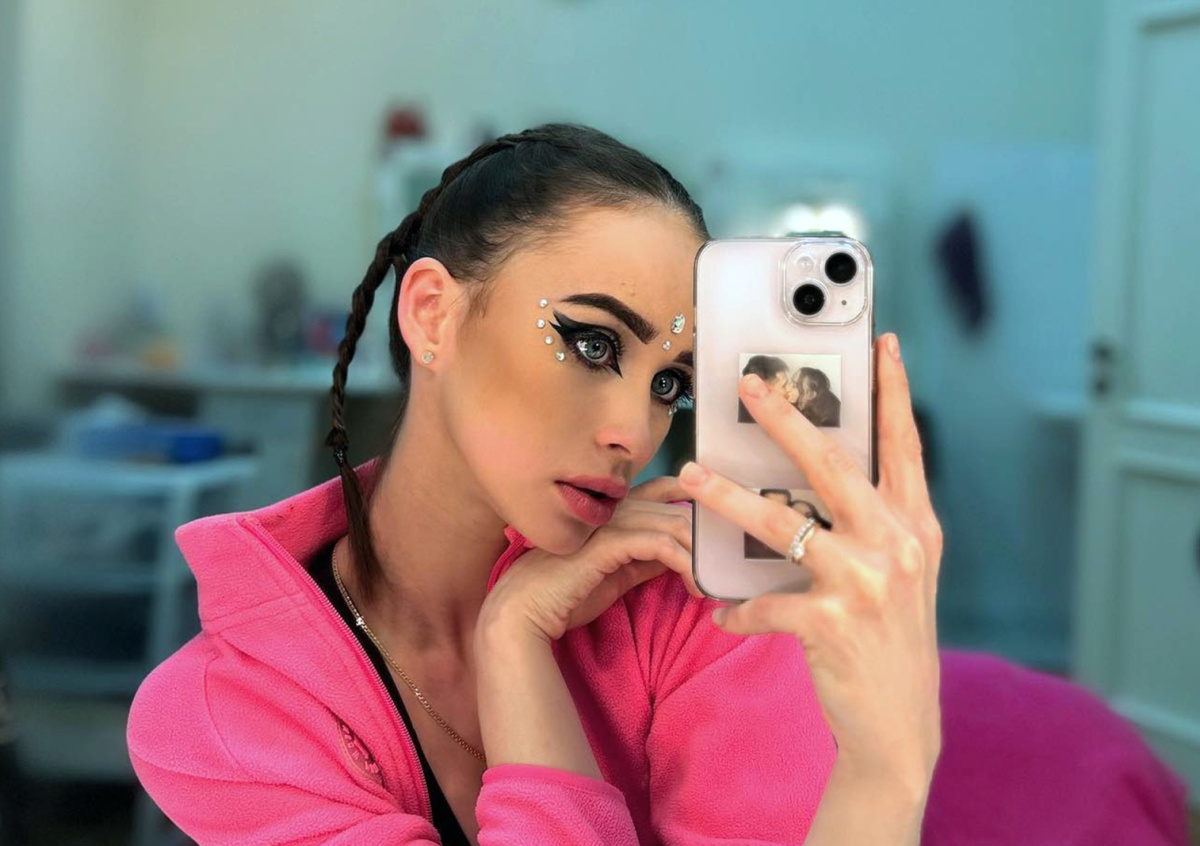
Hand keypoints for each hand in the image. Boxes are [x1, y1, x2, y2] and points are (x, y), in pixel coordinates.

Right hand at [477, 475, 700, 643]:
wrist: (524, 611)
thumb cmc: (566, 594)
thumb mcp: (617, 574)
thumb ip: (645, 559)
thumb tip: (677, 557)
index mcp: (615, 510)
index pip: (667, 488)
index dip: (697, 501)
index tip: (720, 531)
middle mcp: (614, 507)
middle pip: (679, 505)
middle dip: (709, 535)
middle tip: (730, 565)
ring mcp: (609, 520)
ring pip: (674, 522)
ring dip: (701, 554)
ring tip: (716, 581)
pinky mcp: (607, 542)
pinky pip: (659, 545)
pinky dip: (684, 565)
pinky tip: (695, 586)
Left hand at [678, 332, 942, 796]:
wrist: (899, 727)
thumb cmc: (888, 640)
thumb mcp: (899, 574)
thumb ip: (874, 523)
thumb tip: (816, 475)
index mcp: (916, 526)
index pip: (905, 445)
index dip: (894, 392)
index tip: (881, 342)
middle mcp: (899, 545)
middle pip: (832, 464)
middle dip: (786, 417)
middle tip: (747, 384)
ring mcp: (867, 582)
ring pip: (782, 521)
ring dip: (727, 497)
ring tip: (689, 475)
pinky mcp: (832, 623)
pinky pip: (765, 601)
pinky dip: (738, 607)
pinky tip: (722, 612)